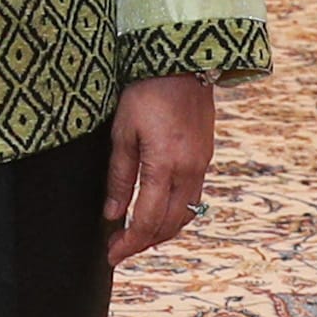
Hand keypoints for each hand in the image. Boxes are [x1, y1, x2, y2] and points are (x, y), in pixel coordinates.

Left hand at [106, 74, 215, 265]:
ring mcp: (202, 164)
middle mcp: (190, 170)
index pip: (147, 220)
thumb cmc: (146, 91)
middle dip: (144, 243)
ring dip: (161, 231)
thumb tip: (112, 214)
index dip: (129, 243)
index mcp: (165, 166)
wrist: (182, 61)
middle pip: (169, 224)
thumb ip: (119, 176)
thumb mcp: (123, 132)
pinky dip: (174, 212)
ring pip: (185, 214)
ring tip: (137, 235)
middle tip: (120, 249)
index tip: (112, 254)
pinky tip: (157, 210)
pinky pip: (193, 197)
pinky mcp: (205, 156)